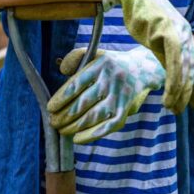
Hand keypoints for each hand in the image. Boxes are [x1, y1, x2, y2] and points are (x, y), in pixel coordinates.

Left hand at [47, 46, 163, 143]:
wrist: (143, 69)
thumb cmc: (111, 64)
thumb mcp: (95, 54)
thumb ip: (75, 58)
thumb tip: (61, 71)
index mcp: (100, 65)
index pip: (77, 84)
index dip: (61, 98)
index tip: (50, 108)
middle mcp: (111, 80)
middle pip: (83, 102)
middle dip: (65, 115)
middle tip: (53, 122)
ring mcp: (120, 96)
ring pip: (94, 116)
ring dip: (74, 126)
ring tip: (62, 130)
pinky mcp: (127, 109)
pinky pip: (109, 126)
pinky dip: (92, 134)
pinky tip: (78, 139)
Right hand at [104, 0, 193, 112]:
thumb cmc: (143, 14)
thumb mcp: (157, 36)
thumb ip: (165, 51)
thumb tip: (167, 68)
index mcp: (185, 37)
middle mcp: (187, 36)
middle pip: (193, 71)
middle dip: (190, 94)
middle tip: (182, 111)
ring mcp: (179, 34)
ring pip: (185, 69)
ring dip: (180, 92)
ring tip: (172, 108)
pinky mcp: (169, 33)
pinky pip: (175, 62)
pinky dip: (174, 80)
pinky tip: (170, 92)